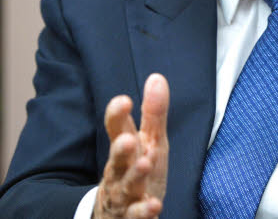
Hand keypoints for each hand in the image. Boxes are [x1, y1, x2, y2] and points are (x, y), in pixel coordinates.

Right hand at [94, 74, 169, 218]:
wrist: (118, 213)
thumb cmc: (137, 169)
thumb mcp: (150, 141)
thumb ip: (153, 113)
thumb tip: (157, 77)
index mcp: (125, 149)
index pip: (117, 130)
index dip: (117, 116)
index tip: (124, 100)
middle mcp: (119, 171)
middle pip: (117, 160)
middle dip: (120, 149)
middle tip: (127, 139)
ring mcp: (124, 196)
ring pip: (126, 187)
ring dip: (135, 176)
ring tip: (145, 164)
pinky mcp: (130, 217)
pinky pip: (135, 216)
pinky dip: (143, 212)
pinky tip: (154, 206)